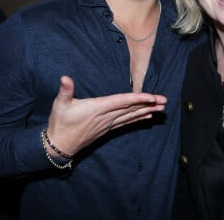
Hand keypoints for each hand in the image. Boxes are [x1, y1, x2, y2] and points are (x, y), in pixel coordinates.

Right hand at [45, 76, 166, 156]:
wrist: (59, 146)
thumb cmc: (59, 123)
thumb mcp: (60, 105)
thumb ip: (65, 90)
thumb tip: (65, 78)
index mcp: (97, 108)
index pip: (121, 101)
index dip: (137, 98)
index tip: (151, 97)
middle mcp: (106, 117)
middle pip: (131, 109)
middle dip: (148, 104)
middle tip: (165, 100)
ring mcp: (108, 124)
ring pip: (131, 116)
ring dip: (147, 111)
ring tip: (161, 108)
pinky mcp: (107, 129)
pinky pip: (126, 123)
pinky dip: (137, 119)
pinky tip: (147, 116)